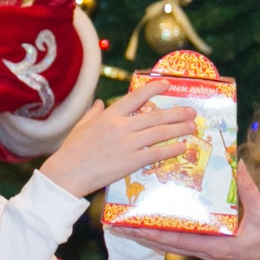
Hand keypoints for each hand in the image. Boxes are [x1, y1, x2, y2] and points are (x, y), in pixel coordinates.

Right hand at [37, 79, 199, 197]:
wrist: (67, 174)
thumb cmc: (72, 151)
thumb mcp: (81, 126)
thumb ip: (93, 113)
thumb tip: (99, 103)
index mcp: (109, 115)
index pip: (136, 97)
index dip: (154, 89)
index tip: (167, 85)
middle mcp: (121, 126)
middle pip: (155, 116)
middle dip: (176, 113)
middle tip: (191, 111)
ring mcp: (128, 144)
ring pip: (160, 133)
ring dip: (179, 129)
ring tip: (192, 127)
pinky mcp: (131, 161)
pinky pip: (157, 153)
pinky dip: (171, 149)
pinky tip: (182, 147)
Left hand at [111, 167, 259, 259]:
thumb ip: (246, 188)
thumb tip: (234, 162)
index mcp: (213, 246)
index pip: (173, 241)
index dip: (148, 233)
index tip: (127, 225)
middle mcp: (205, 250)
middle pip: (165, 243)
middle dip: (140, 234)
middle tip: (115, 223)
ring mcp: (207, 250)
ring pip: (172, 243)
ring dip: (151, 233)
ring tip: (129, 222)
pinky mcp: (212, 247)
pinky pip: (185, 239)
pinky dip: (169, 231)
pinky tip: (160, 220)